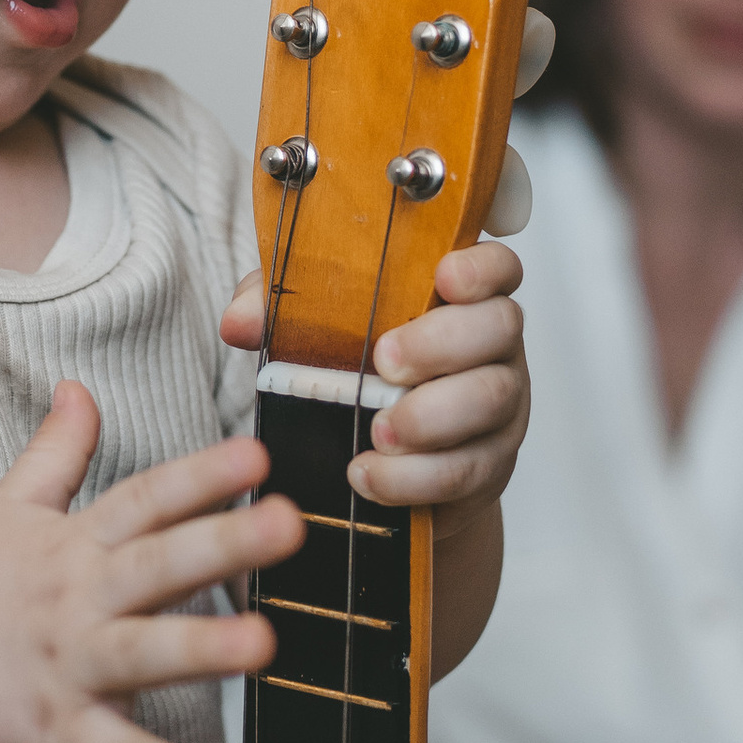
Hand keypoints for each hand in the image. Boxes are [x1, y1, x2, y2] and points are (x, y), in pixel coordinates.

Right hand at [0, 383, 300, 742]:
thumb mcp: (4, 505)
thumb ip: (56, 450)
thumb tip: (80, 387)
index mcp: (73, 545)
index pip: (145, 499)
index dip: (200, 475)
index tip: (257, 455)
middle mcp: (76, 601)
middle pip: (156, 565)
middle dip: (223, 544)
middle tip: (290, 523)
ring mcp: (65, 668)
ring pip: (142, 657)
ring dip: (201, 650)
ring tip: (264, 644)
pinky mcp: (55, 736)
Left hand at [220, 239, 528, 549]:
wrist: (386, 463)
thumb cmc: (359, 374)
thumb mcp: (318, 331)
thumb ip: (283, 309)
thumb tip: (241, 321)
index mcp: (462, 299)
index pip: (497, 266)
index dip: (480, 267)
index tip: (443, 277)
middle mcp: (494, 348)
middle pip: (500, 327)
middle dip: (441, 343)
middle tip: (384, 362)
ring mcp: (501, 408)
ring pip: (491, 400)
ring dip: (431, 416)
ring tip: (377, 431)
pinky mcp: (489, 467)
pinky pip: (468, 470)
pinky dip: (415, 476)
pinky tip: (370, 475)